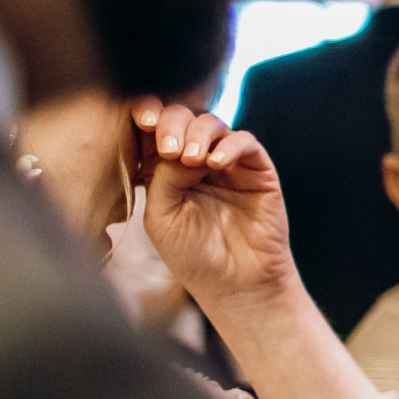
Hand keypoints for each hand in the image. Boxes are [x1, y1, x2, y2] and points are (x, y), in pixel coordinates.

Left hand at [130, 99, 296, 313]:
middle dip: (172, 124)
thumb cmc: (194, 256)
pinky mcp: (257, 170)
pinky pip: (245, 142)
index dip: (146, 115)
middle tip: (169, 149)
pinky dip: (230, 146)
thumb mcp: (160, 215)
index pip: (153, 128)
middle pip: (182, 118)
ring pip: (212, 124)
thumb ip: (162, 176)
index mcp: (164, 169)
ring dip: (198, 134)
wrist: (236, 283)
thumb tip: (177, 145)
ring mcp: (228, 164)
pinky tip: (217, 163)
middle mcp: (196, 161)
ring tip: (192, 160)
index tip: (141, 121)